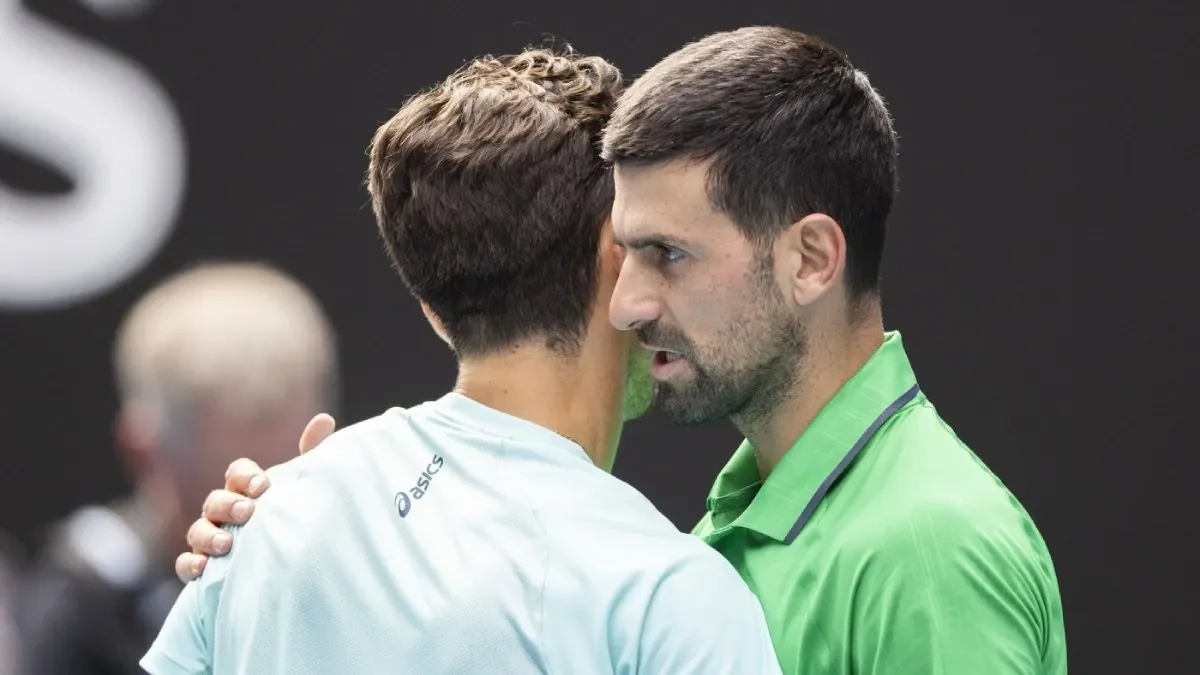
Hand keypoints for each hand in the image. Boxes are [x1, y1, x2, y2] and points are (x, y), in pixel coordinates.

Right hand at [173, 413, 336, 581]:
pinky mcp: (204, 568)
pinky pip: (185, 564)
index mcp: (247, 489)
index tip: (263, 486)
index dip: (246, 476)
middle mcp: (225, 512)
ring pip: (197, 530)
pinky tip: (202, 568)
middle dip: (228, 504)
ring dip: (208, 535)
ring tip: (227, 544)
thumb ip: (312, 456)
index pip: (237, 473)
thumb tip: (324, 419)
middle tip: (247, 512)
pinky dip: (189, 564)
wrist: (294, 564)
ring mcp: (211, 539)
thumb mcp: (304, 488)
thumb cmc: (294, 518)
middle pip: (215, 500)